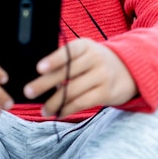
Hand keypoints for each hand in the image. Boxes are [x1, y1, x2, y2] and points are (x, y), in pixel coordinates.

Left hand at [23, 38, 137, 117]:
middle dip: (44, 84)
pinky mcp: (106, 93)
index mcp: (85, 45)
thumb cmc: (95, 61)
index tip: (39, 68)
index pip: (69, 51)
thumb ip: (66, 60)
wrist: (129, 70)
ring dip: (54, 102)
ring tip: (43, 110)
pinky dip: (67, 109)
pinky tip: (58, 113)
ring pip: (72, 91)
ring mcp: (102, 76)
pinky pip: (82, 103)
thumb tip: (40, 76)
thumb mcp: (85, 52)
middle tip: (28, 91)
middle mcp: (95, 58)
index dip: (54, 59)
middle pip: (67, 73)